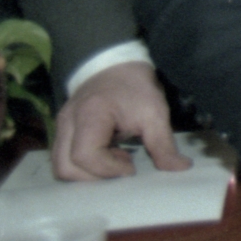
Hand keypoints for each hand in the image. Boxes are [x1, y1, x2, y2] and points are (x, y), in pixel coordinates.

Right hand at [52, 62, 190, 180]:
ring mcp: (60, 127)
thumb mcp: (155, 113)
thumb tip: (181, 168)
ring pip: (60, 166)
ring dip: (87, 174)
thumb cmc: (136, 87)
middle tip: (123, 165)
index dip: (108, 169)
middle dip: (96, 176)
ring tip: (115, 159)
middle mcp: (67, 122)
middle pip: (64, 168)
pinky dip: (83, 166)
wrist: (116, 64)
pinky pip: (63, 159)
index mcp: (89, 114)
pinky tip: (107, 155)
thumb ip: (164, 144)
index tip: (131, 165)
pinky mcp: (62, 131)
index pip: (84, 155)